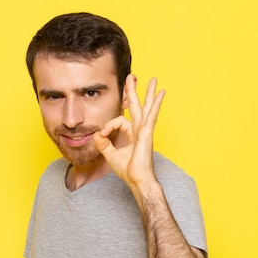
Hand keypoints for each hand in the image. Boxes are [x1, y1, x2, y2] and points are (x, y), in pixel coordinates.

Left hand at [93, 74, 164, 189]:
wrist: (137, 180)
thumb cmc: (128, 170)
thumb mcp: (110, 155)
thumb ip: (103, 143)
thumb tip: (96, 134)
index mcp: (132, 133)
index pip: (119, 120)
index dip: (108, 126)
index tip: (102, 135)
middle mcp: (139, 129)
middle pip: (136, 106)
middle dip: (134, 91)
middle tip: (133, 77)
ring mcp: (145, 130)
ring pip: (146, 107)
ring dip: (149, 93)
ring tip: (153, 80)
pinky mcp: (147, 133)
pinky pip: (151, 116)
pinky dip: (156, 104)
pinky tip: (161, 94)